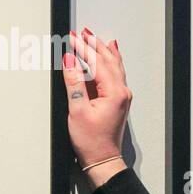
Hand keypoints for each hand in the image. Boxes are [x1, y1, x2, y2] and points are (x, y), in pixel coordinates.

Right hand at [63, 28, 130, 171]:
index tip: (73, 37)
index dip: (83, 48)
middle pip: (109, 60)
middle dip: (94, 45)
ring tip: (95, 38)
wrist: (103, 160)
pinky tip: (109, 56)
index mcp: (114, 93)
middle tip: (82, 33)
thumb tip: (70, 62)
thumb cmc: (91, 142)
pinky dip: (110, 62)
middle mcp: (122, 92)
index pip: (97, 62)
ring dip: (103, 51)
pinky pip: (116, 74)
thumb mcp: (77, 111)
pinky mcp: (118, 101)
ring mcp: (122, 96)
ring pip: (114, 66)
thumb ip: (74, 83)